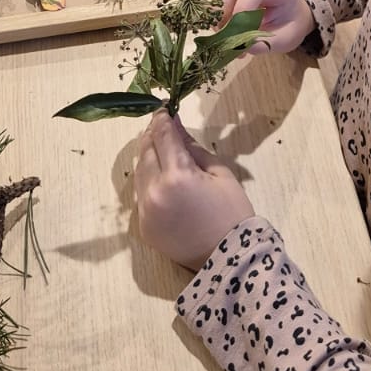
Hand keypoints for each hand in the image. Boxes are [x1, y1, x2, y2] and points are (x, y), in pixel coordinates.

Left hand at [134, 112, 253, 270]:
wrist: (230, 261)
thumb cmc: (232, 213)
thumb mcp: (219, 173)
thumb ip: (193, 148)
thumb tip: (176, 127)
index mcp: (177, 176)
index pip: (162, 136)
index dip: (162, 119)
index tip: (164, 109)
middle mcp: (154, 192)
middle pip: (145, 151)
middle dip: (152, 135)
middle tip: (162, 126)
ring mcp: (145, 212)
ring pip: (138, 172)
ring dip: (147, 156)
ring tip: (161, 148)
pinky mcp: (143, 227)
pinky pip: (141, 194)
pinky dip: (148, 180)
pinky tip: (161, 176)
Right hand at [217, 0, 315, 53]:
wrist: (291, 12)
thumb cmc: (290, 23)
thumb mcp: (285, 38)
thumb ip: (265, 43)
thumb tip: (240, 46)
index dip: (241, 7)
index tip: (236, 32)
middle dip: (222, 7)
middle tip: (225, 33)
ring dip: (217, 11)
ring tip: (227, 33)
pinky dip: (217, 11)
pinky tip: (226, 27)